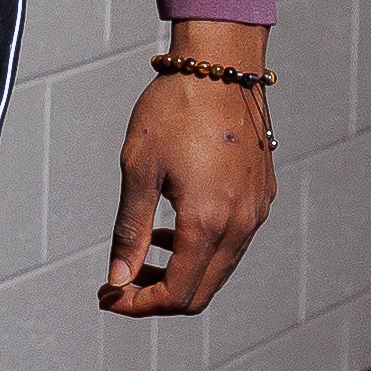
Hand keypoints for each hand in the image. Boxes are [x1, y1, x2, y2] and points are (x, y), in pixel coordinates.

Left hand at [100, 23, 273, 316]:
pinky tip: (175, 225)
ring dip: (180, 272)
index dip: (138, 305)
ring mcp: (256, 211)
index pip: (177, 294)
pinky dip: (202, 249)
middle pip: (201, 292)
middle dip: (157, 295)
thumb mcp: (139, 170)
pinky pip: (233, 242)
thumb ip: (131, 231)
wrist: (221, 65)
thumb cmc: (174, 110)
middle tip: (120, 281)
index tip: (108, 295)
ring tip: (145, 250)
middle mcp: (240, 225)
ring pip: (219, 269)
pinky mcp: (261, 195)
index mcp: (208, 223)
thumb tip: (117, 279)